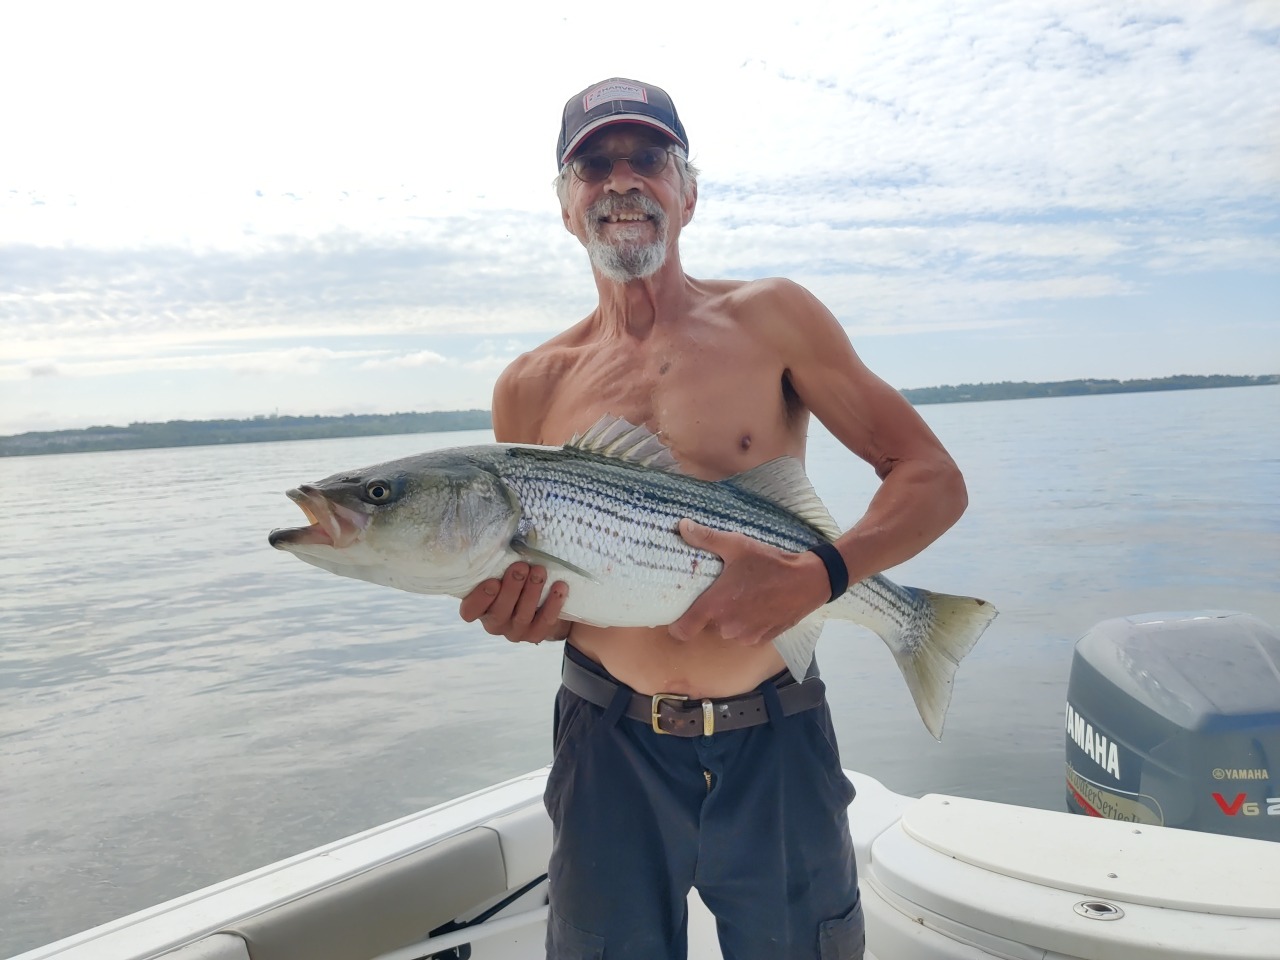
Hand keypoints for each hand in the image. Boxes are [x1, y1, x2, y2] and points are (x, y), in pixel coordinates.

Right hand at [459, 562, 569, 643]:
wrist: (542, 603)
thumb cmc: (516, 580)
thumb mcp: (502, 572)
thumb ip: (498, 563)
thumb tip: (501, 537)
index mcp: (481, 608)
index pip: (470, 611)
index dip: (479, 599)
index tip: (493, 581)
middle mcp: (495, 623)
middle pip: (499, 611)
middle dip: (511, 588)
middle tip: (521, 567)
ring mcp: (516, 631)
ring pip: (522, 615)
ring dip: (532, 592)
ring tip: (539, 571)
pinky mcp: (536, 635)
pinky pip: (545, 622)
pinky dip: (553, 604)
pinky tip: (559, 586)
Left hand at [669, 520, 830, 645]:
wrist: (808, 580)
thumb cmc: (770, 562)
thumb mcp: (738, 545)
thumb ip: (707, 538)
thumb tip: (682, 526)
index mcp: (716, 606)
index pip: (682, 630)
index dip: (677, 624)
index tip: (679, 613)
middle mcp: (728, 626)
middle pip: (706, 626)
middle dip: (710, 612)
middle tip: (721, 592)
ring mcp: (746, 636)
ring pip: (726, 631)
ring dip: (729, 619)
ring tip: (741, 597)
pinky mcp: (762, 639)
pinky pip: (745, 635)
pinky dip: (747, 624)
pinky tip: (757, 606)